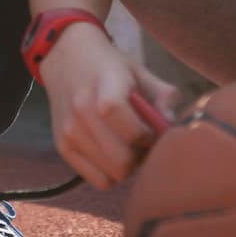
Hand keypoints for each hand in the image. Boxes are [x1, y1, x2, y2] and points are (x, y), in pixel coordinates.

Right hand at [43, 23, 180, 189]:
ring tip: (128, 145)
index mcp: (105, 87)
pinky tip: (112, 152)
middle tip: (143, 142)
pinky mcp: (62, 147)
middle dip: (141, 157)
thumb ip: (164, 97)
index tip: (151, 130)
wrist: (66, 56)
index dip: (146, 135)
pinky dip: (111, 172)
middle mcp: (82, 111)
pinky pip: (98, 180)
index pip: (127, 127)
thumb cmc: (110, 66)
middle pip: (122, 161)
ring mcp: (69, 132)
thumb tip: (172, 128)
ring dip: (127, 165)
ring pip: (113, 175)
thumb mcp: (140, 72)